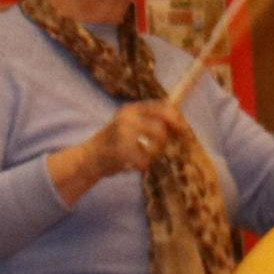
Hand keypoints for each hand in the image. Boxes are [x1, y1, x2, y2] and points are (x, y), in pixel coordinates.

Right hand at [54, 98, 187, 199]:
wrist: (89, 157)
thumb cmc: (116, 143)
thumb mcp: (131, 125)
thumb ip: (153, 121)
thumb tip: (182, 125)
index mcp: (131, 109)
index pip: (162, 108)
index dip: (177, 119)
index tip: (183, 130)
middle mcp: (126, 118)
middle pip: (161, 128)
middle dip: (164, 142)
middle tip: (159, 149)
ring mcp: (122, 133)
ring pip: (155, 145)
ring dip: (154, 154)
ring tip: (143, 157)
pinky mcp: (120, 150)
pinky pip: (145, 160)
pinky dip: (143, 165)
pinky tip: (134, 164)